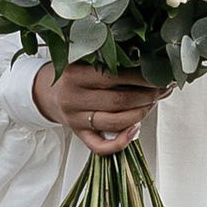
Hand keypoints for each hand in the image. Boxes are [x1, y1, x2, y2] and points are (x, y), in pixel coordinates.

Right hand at [36, 57, 158, 151]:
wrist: (45, 92)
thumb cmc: (72, 73)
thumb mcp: (83, 59)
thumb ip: (110, 60)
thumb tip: (150, 65)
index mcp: (76, 74)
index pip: (115, 76)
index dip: (141, 78)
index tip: (158, 76)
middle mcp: (74, 98)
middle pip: (119, 101)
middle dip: (147, 96)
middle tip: (160, 90)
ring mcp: (76, 119)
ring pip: (115, 122)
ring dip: (140, 114)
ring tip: (151, 104)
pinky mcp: (78, 135)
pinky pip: (101, 147)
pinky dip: (122, 142)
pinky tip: (135, 130)